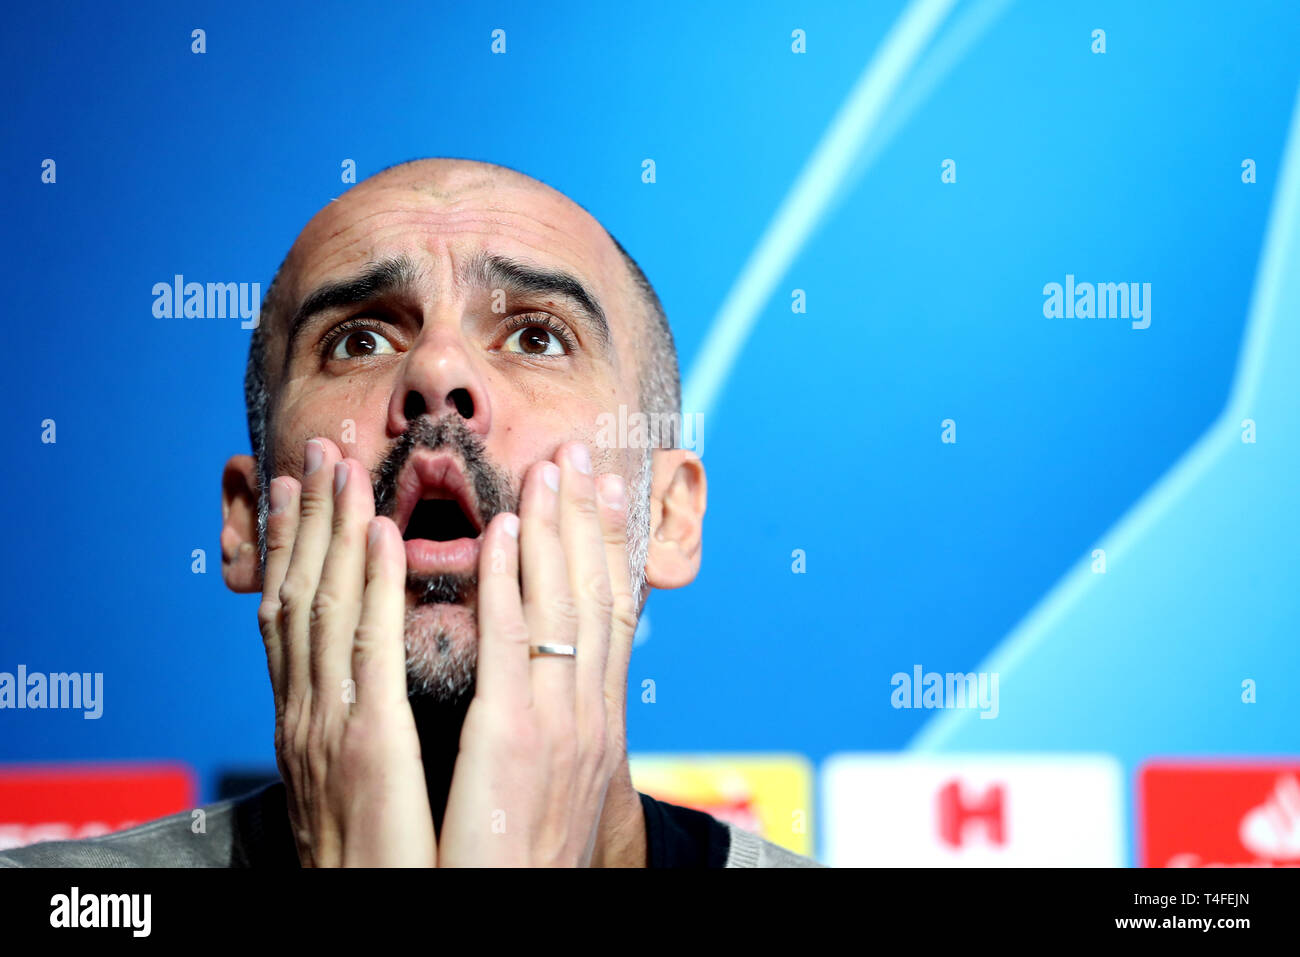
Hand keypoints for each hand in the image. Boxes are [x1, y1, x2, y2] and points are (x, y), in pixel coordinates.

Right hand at [257, 437, 435, 866]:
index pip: (295, 616)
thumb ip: (361, 720)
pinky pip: (369, 652)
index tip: (302, 489)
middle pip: (302, 597)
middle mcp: (309, 714)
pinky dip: (371, 587)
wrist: (374, 918)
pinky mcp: (366, 747)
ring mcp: (331, 726)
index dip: (295, 548)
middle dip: (309, 521)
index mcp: (310, 721)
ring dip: (333, 529)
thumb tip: (372, 677)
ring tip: (342, 466)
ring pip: (326, 606)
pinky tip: (380, 534)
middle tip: (320, 451)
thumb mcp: (359, 777)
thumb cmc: (380, 857)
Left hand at [437, 442, 637, 865]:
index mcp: (597, 727)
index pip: (612, 619)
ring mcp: (557, 723)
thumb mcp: (556, 786)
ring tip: (551, 467)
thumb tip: (550, 694)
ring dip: (554, 528)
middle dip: (589, 520)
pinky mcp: (512, 737)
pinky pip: (511, 642)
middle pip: (595, 598)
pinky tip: (500, 532)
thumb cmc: (527, 863)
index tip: (608, 493)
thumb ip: (554, 731)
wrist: (523, 916)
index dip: (610, 550)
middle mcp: (589, 715)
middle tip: (583, 454)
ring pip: (562, 605)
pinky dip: (508, 580)